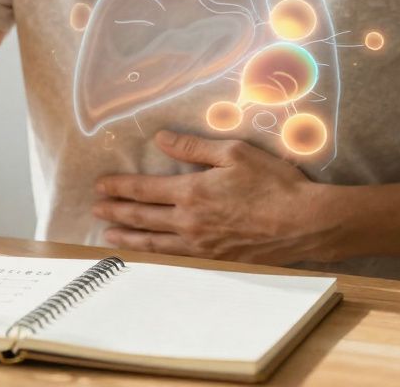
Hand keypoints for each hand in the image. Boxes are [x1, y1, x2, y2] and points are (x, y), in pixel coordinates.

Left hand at [93, 130, 336, 265]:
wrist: (304, 223)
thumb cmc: (273, 184)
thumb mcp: (234, 153)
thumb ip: (193, 148)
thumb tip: (161, 138)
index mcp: (192, 192)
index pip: (143, 189)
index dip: (118, 187)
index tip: (100, 185)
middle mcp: (189, 221)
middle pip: (142, 217)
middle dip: (115, 211)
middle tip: (95, 208)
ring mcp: (200, 245)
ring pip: (153, 242)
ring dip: (128, 236)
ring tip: (109, 232)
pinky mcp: (214, 260)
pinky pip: (174, 258)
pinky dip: (154, 254)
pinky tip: (147, 252)